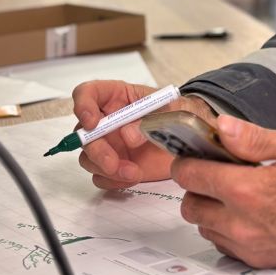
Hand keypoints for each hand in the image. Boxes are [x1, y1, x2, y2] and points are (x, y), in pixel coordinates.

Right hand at [73, 79, 213, 189]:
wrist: (192, 140)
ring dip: (106, 169)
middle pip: (83, 133)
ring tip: (134, 172)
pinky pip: (101, 176)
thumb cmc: (180, 115)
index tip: (92, 122)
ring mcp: (109, 144)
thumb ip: (150, 118)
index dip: (83, 105)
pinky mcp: (114, 165)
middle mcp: (107, 121)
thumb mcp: (172, 109)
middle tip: (113, 163)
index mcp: (116, 97)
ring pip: (88, 158)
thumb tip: (127, 135)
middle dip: (96, 150)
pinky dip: (113, 181)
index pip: (86, 93)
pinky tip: (133, 176)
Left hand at [175, 116, 275, 268]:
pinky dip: (225, 229)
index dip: (188, 161)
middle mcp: (240, 222)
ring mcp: (247, 245)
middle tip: (217, 174)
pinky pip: (222, 245)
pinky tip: (247, 214)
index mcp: (246, 189)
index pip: (189, 176)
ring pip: (204, 227)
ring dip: (210, 210)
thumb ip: (255, 138)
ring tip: (235, 194)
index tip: (195, 155)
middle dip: (197, 187)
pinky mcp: (256, 260)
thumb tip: (222, 127)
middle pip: (189, 205)